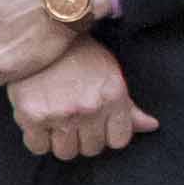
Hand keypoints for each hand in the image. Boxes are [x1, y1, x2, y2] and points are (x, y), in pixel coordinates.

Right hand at [7, 36, 151, 160]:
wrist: (38, 32)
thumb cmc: (77, 53)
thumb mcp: (109, 73)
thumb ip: (128, 106)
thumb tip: (151, 126)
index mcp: (113, 96)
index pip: (119, 141)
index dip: (107, 134)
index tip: (96, 124)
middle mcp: (89, 108)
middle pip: (91, 149)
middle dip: (82, 138)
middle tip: (72, 119)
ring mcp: (61, 113)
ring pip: (65, 152)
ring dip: (60, 141)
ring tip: (55, 121)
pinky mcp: (32, 115)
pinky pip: (38, 147)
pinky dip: (37, 139)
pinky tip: (38, 122)